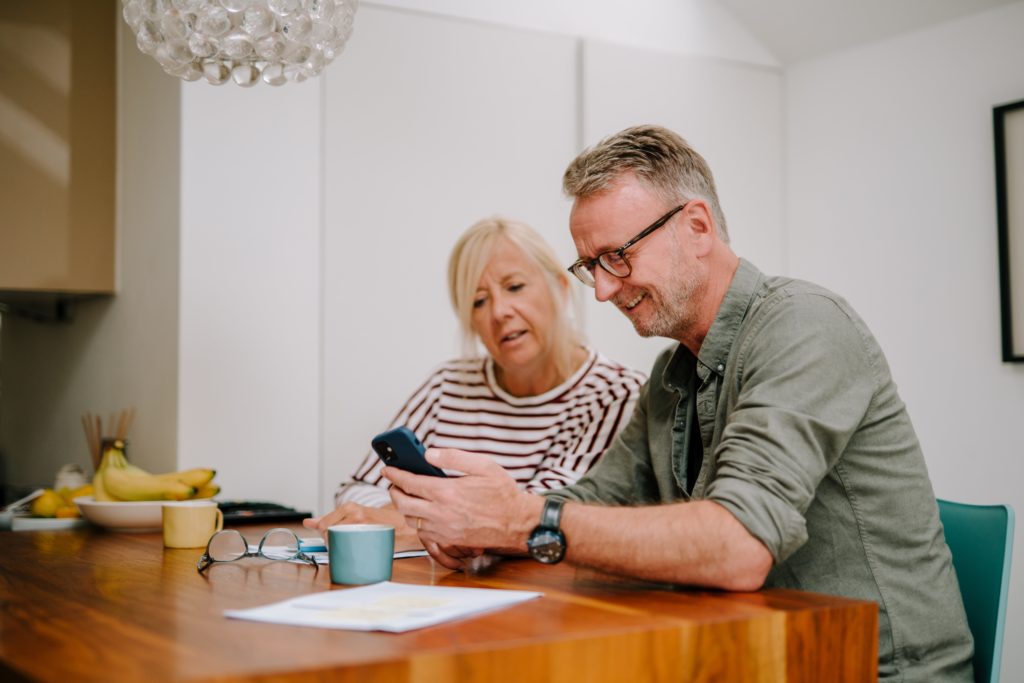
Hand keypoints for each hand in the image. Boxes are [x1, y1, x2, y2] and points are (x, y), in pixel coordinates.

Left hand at [302, 502, 422, 551]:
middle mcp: (354, 513)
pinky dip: (349, 552)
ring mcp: (362, 525)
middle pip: (329, 533)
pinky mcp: (369, 536)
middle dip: (331, 542)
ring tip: (350, 547)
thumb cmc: (376, 520)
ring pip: (338, 541)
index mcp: (349, 507)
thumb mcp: (353, 514)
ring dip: (339, 548)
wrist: (401, 525)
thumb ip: (330, 518)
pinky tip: (356, 552)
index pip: (324, 525)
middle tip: (343, 545)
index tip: (331, 539)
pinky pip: (350, 548)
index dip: (325, 535)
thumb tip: (308, 522)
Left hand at [383, 448, 542, 564]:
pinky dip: (417, 522)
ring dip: (404, 507)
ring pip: (410, 520)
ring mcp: (444, 529)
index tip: (387, 468)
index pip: (410, 483)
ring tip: (407, 496)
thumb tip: (429, 453)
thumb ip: (453, 457)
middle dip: (394, 491)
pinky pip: (423, 533)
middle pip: (403, 504)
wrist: (517, 522)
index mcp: (447, 492)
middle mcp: (441, 513)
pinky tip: (423, 513)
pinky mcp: (449, 540)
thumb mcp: (483, 465)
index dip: (395, 474)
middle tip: (394, 483)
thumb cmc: (503, 493)